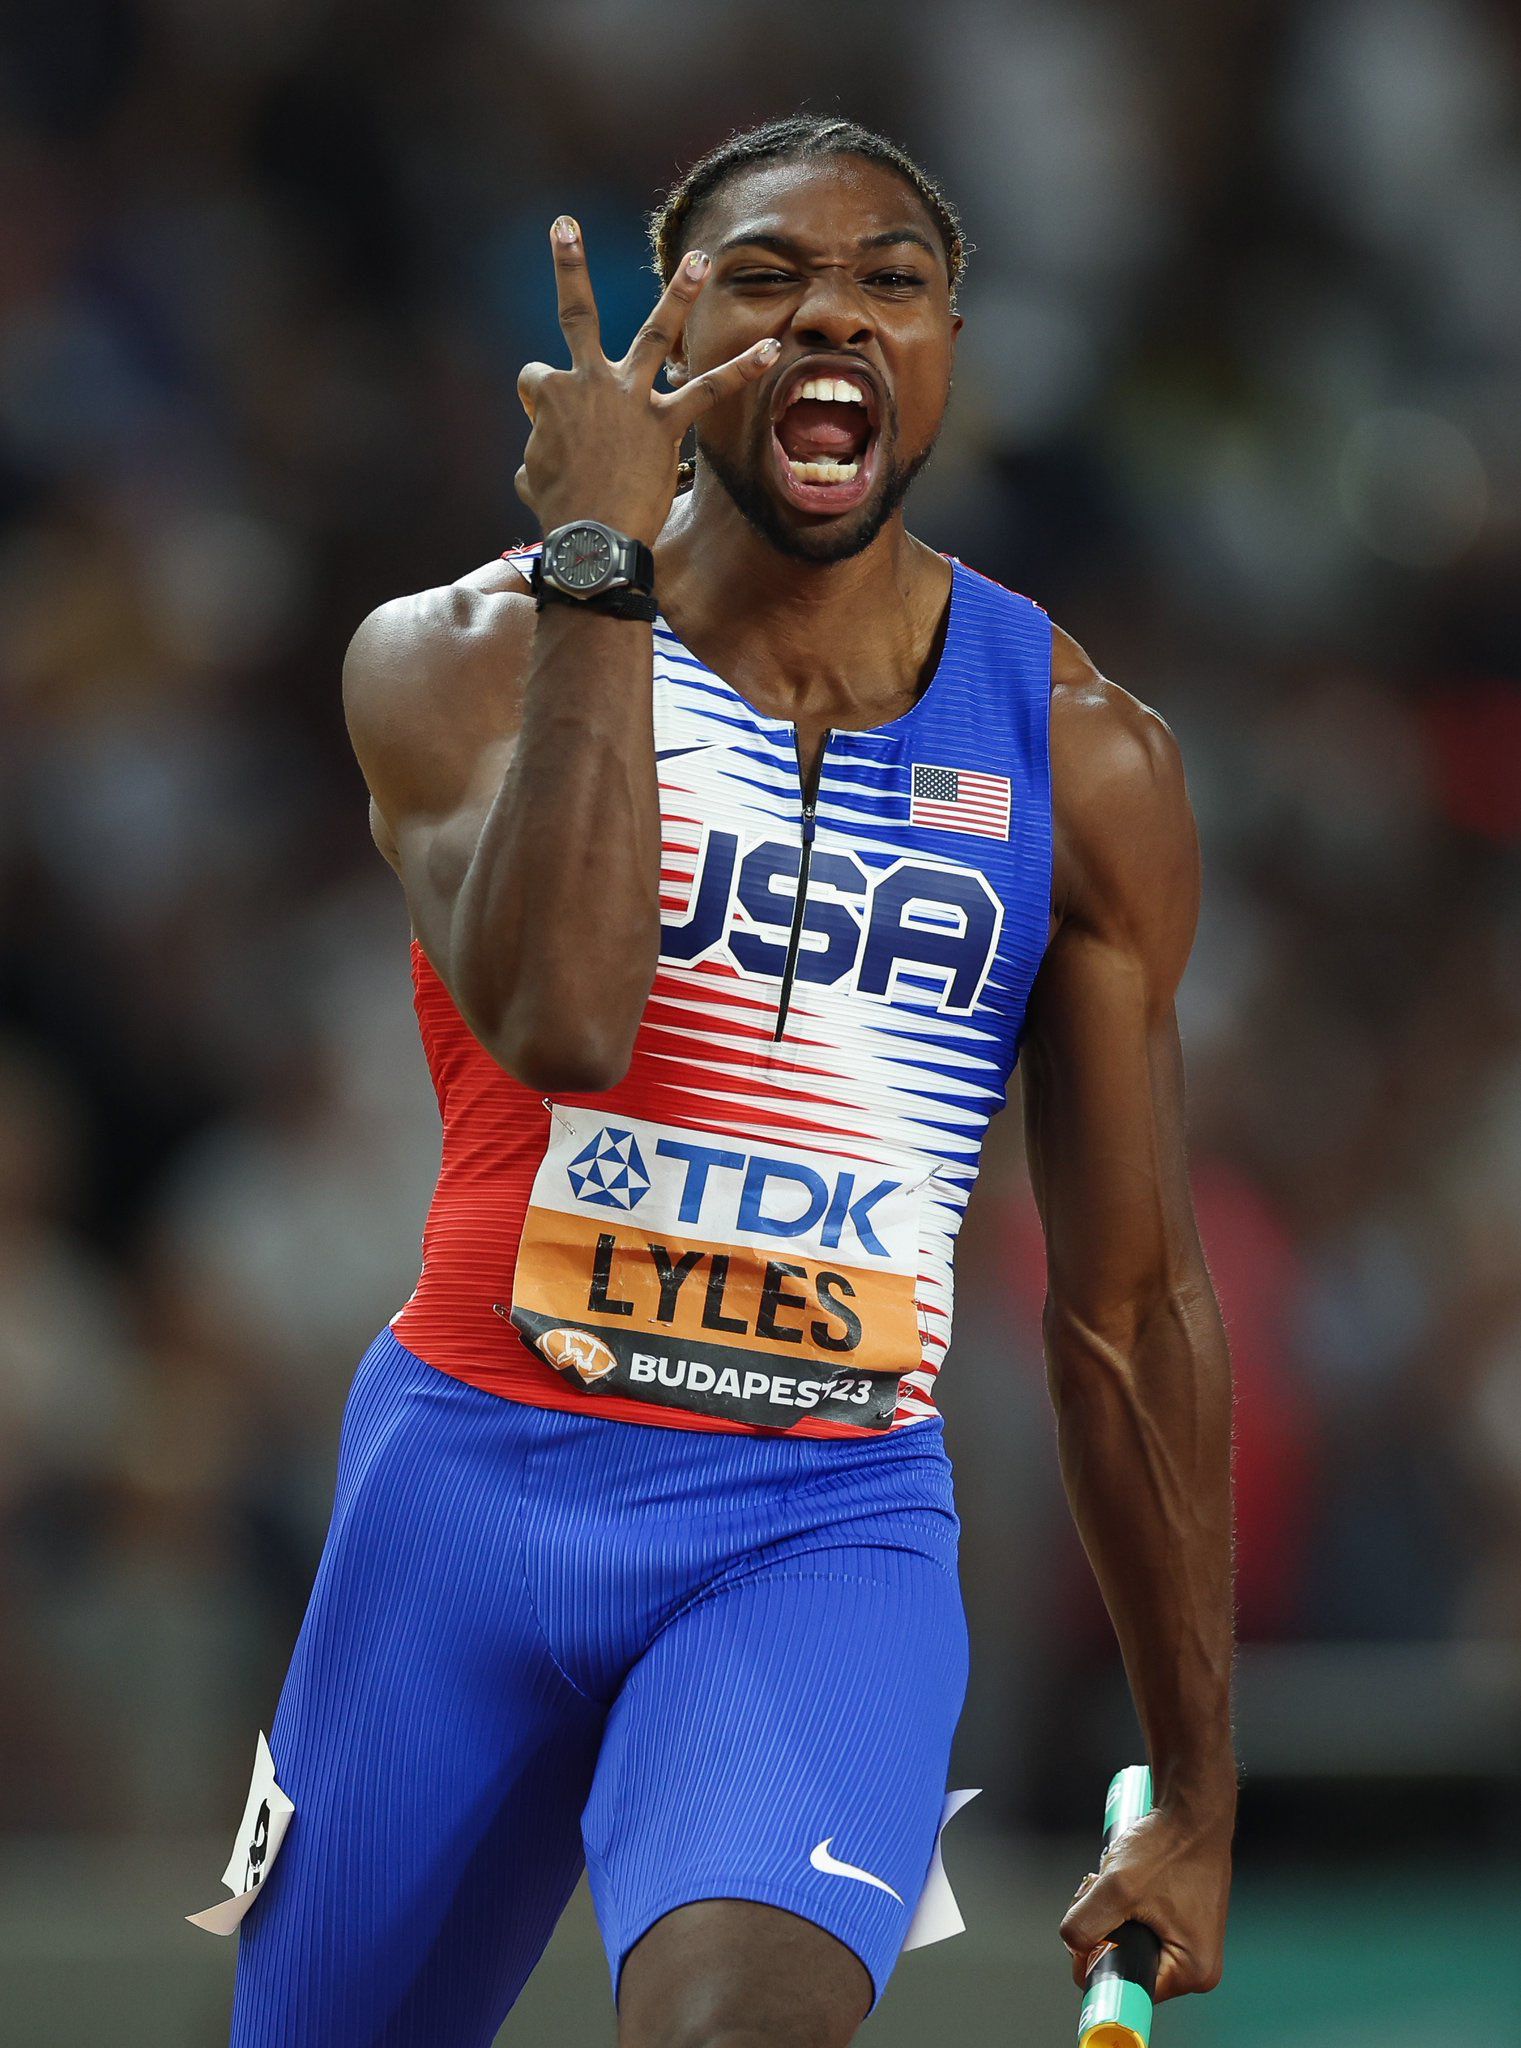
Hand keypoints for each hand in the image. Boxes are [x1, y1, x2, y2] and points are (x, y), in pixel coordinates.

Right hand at [515, 217, 779, 544]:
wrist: (589, 539)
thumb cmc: (558, 515)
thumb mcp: (530, 481)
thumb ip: (533, 463)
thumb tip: (531, 472)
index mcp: (548, 394)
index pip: (537, 378)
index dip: (539, 404)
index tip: (549, 434)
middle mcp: (587, 381)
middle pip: (575, 314)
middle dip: (567, 265)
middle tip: (564, 224)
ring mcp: (629, 398)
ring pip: (655, 333)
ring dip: (678, 293)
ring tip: (699, 258)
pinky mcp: (665, 423)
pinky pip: (709, 390)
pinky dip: (742, 368)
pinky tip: (772, 347)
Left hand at [1060, 1801, 1232, 2002]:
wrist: (1191, 1807)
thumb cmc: (1169, 1845)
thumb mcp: (1118, 1887)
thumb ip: (1085, 1923)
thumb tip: (1071, 1946)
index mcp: (1192, 1971)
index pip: (1128, 1986)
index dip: (1098, 1963)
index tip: (1084, 1937)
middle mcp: (1196, 1965)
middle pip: (1126, 1963)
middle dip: (1102, 1933)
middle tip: (1095, 1895)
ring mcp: (1190, 1942)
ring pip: (1128, 1941)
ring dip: (1108, 1915)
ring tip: (1107, 1881)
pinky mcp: (1182, 1921)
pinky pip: (1140, 1925)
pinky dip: (1122, 1906)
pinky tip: (1119, 1881)